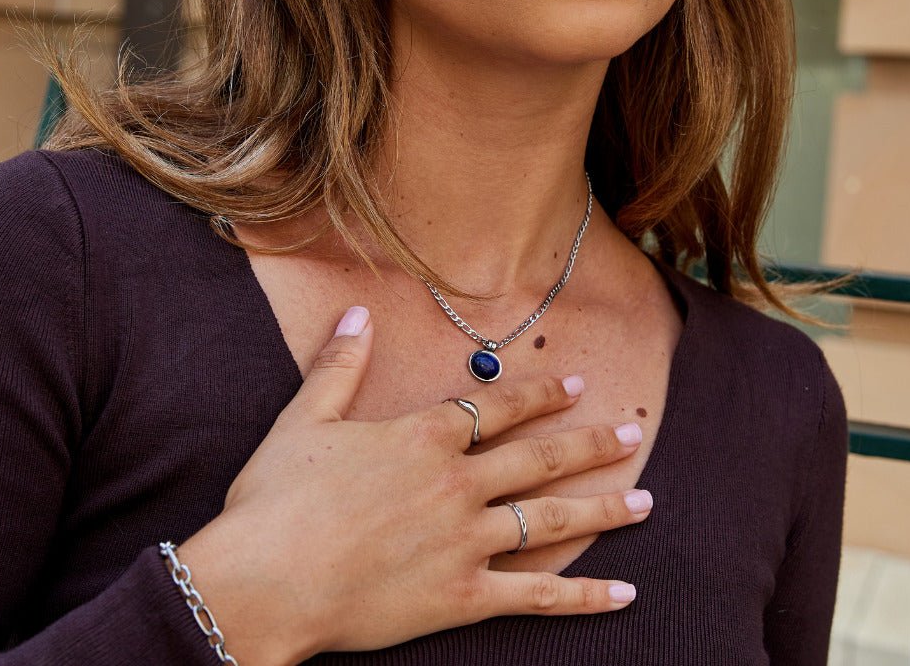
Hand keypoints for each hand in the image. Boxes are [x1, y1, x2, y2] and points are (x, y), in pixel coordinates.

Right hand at [178, 306, 649, 664]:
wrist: (264, 582)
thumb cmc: (277, 499)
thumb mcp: (305, 418)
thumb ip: (341, 363)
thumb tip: (359, 311)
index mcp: (424, 437)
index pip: (498, 407)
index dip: (540, 395)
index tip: (576, 384)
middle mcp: (456, 483)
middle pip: (539, 458)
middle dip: (590, 443)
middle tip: (631, 432)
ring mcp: (465, 542)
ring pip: (551, 520)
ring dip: (603, 507)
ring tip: (646, 499)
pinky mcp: (463, 598)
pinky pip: (537, 597)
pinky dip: (585, 596)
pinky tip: (624, 592)